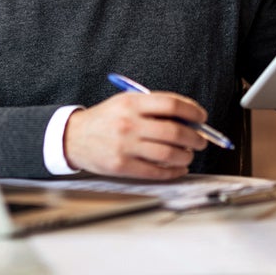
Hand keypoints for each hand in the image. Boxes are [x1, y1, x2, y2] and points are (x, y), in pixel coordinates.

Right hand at [63, 91, 207, 178]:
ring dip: (186, 156)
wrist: (74, 137)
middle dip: (195, 137)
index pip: (171, 104)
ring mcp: (125, 146)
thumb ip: (154, 107)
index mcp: (132, 103)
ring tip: (188, 154)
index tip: (201, 117)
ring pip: (168, 154)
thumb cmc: (105, 119)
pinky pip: (156, 171)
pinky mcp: (122, 166)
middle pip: (174, 131)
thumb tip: (188, 118)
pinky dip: (173, 172)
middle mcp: (129, 123)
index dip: (192, 111)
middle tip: (201, 140)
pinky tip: (178, 168)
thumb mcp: (126, 102)